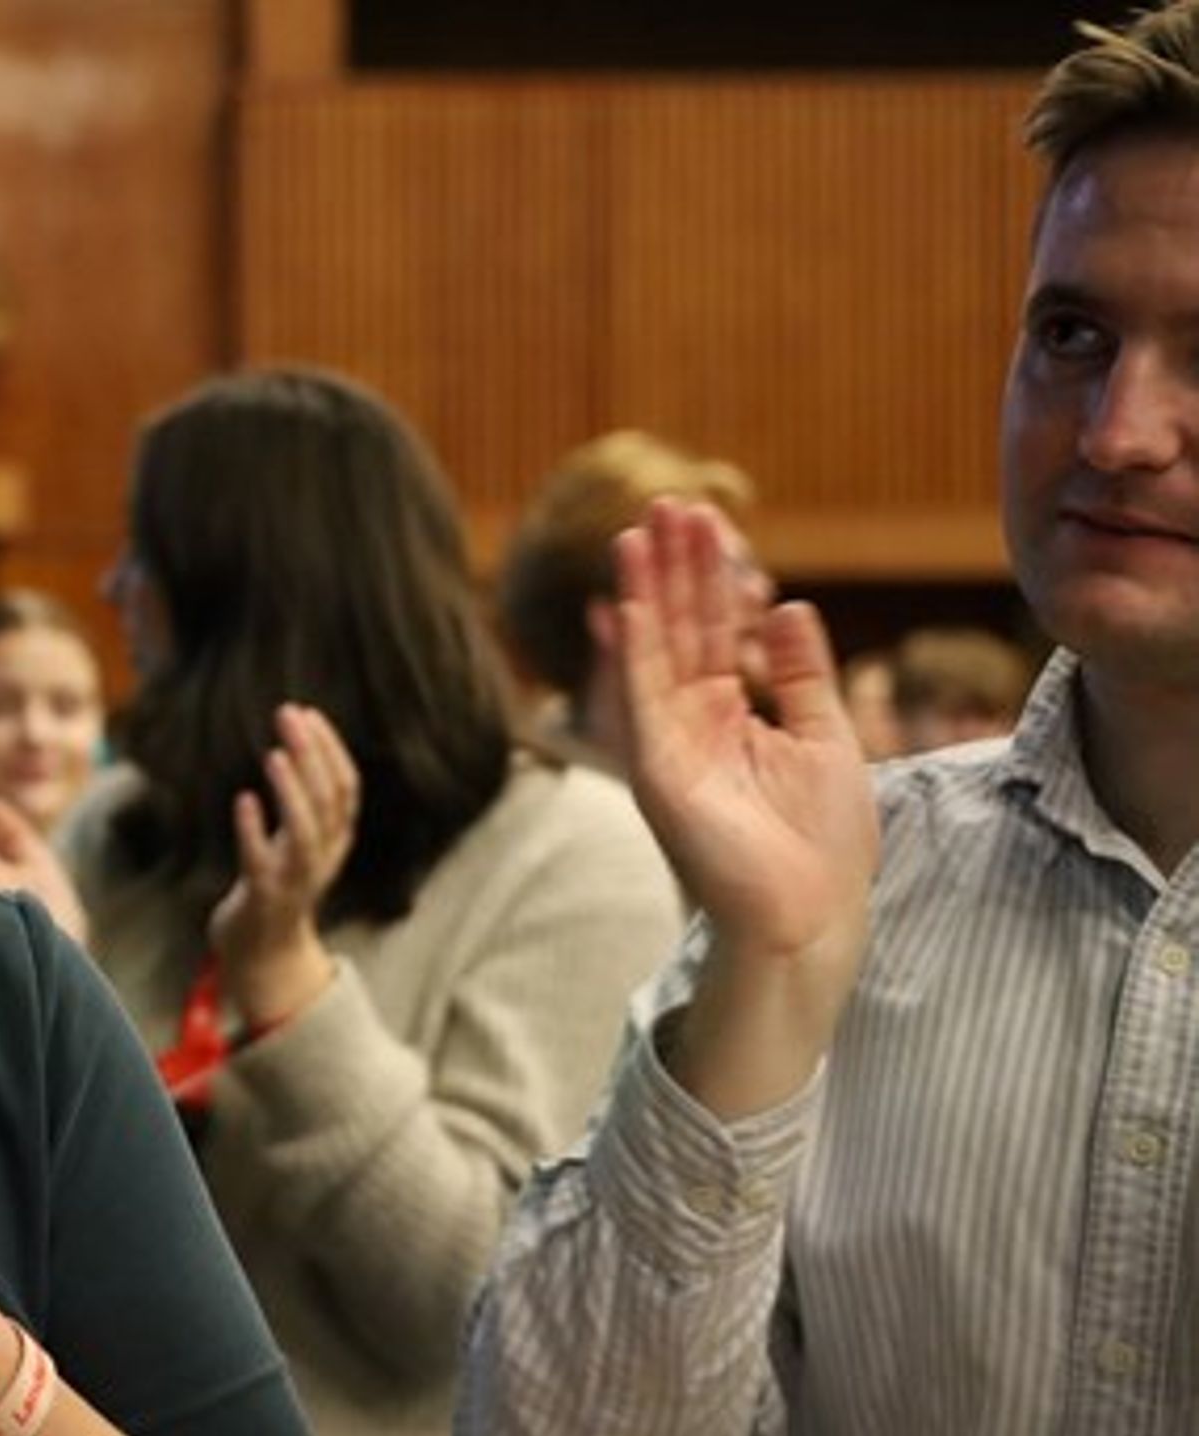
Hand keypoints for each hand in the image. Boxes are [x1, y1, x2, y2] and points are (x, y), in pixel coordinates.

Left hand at [207, 703, 357, 1028]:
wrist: (264, 955)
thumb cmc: (278, 887)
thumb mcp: (300, 844)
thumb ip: (303, 802)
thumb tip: (296, 743)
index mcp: (335, 841)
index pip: (346, 787)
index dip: (330, 749)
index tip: (307, 713)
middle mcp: (322, 858)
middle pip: (329, 800)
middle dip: (312, 754)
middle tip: (287, 714)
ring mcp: (295, 880)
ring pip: (305, 832)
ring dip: (292, 790)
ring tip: (274, 753)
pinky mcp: (263, 898)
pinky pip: (261, 862)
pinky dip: (253, 830)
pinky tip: (243, 799)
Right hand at [614, 499, 878, 1115]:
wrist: (813, 914)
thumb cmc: (825, 843)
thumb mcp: (827, 737)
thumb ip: (801, 673)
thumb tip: (790, 604)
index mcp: (733, 717)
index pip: (717, 631)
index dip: (713, 577)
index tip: (709, 522)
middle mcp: (692, 724)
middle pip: (681, 629)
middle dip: (674, 567)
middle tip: (668, 503)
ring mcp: (671, 745)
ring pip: (655, 651)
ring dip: (645, 591)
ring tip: (640, 531)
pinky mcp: (659, 771)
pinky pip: (641, 698)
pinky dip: (632, 649)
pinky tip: (626, 603)